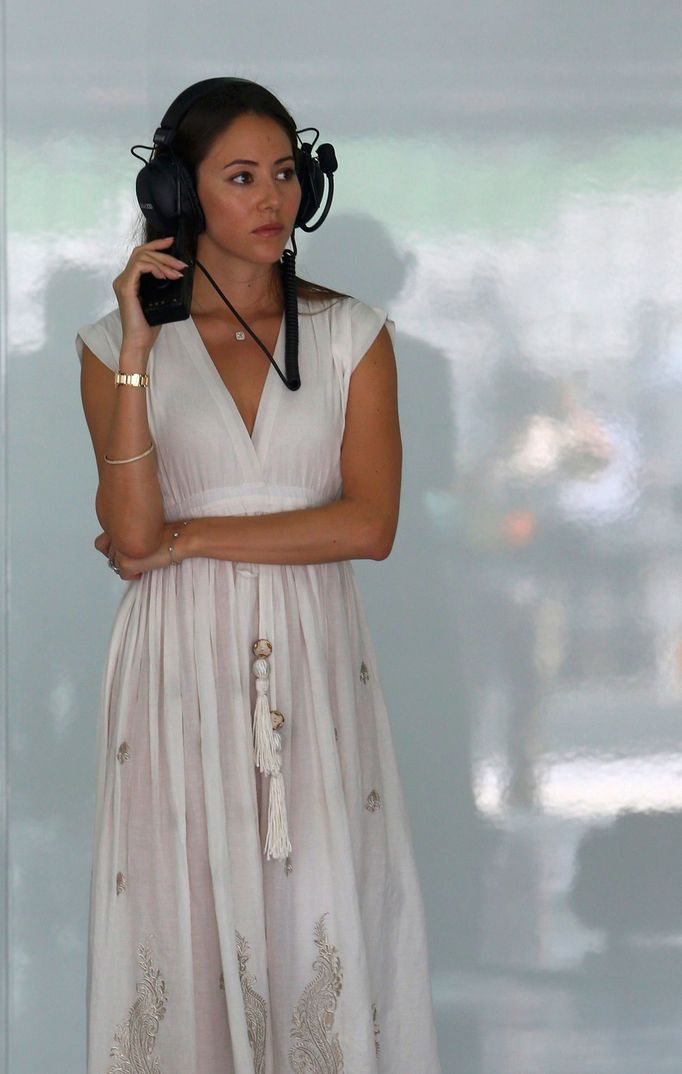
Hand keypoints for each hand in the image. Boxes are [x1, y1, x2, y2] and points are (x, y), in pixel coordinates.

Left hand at [94, 523, 184, 579]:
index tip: (128, 547)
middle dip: (121, 556)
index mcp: (117, 524)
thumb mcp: (144, 526)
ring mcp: (119, 550)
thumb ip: (129, 531)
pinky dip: (133, 574)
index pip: (101, 543)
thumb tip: (121, 544)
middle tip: (138, 555)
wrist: (178, 538)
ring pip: (115, 564)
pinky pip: (123, 575)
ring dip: (127, 564)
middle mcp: (115, 537)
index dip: (115, 547)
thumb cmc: (167, 532)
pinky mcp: (125, 562)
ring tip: (143, 560)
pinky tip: (145, 568)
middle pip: (107, 554)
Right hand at [112, 236, 188, 354]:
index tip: (171, 241)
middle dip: (164, 254)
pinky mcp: (125, 287)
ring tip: (177, 272)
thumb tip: (176, 272)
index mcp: (130, 281)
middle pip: (142, 252)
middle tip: (180, 263)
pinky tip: (164, 276)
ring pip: (142, 257)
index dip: (156, 245)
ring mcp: (123, 282)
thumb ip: (161, 285)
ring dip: (163, 262)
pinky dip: (154, 268)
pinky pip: (139, 267)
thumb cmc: (149, 325)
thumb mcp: (158, 300)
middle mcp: (123, 279)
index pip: (140, 255)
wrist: (139, 342)